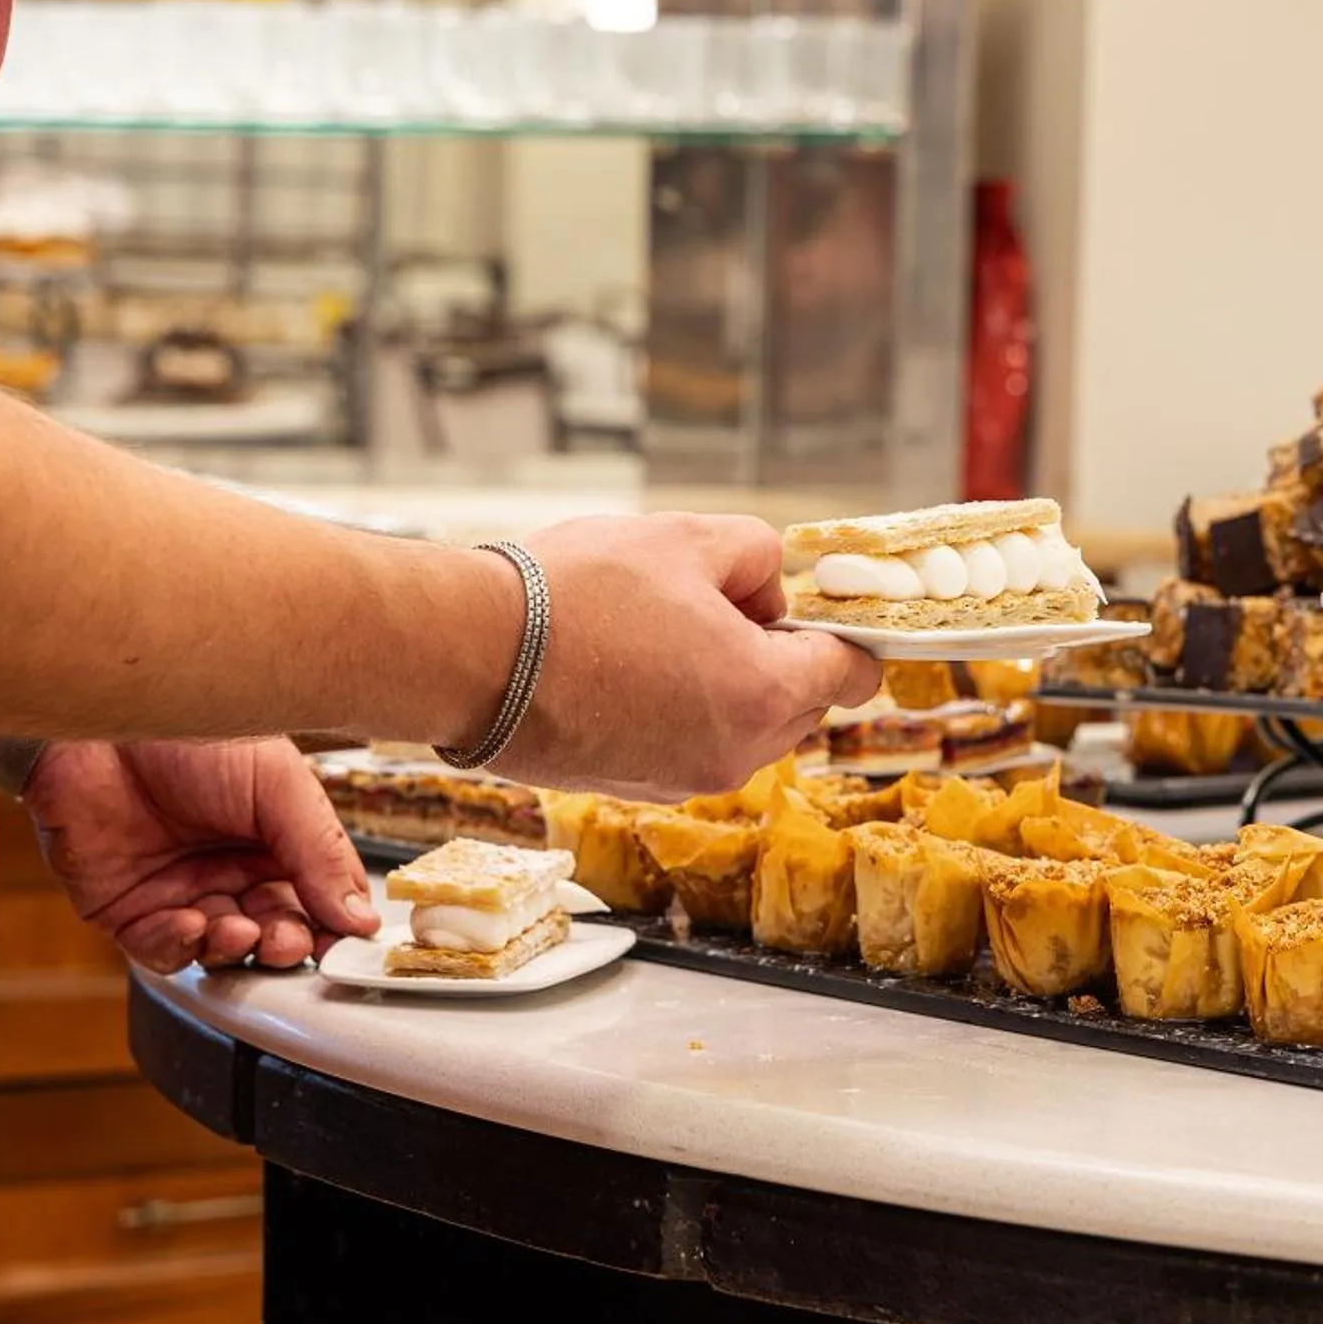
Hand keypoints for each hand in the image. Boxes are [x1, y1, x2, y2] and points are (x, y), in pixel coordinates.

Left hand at [25, 736, 377, 972]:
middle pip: (274, 932)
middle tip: (288, 941)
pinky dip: (181, 947)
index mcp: (277, 838)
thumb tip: (361, 918)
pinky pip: (162, 950)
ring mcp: (181, 891)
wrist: (103, 726)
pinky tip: (190, 922)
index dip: (333, 926)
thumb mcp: (278, 786)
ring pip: (222, 951)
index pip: (319, 898)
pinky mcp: (128, 909)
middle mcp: (232, 868)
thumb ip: (321, 854)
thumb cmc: (189, 735)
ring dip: (236, 949)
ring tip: (239, 928)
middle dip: (286, 945)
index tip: (346, 946)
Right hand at [493, 512, 880, 801]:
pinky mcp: (634, 787)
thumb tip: (769, 585)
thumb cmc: (574, 596)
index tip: (821, 609)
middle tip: (723, 604)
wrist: (470, 655)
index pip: (852, 673)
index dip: (845, 631)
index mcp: (761, 693)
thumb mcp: (686, 537)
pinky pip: (691, 746)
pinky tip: (631, 665)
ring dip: (731, 684)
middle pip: (802, 705)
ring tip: (666, 630)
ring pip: (746, 729)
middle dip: (782, 655)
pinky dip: (683, 711)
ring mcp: (681, 778)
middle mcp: (732, 753)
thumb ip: (757, 554)